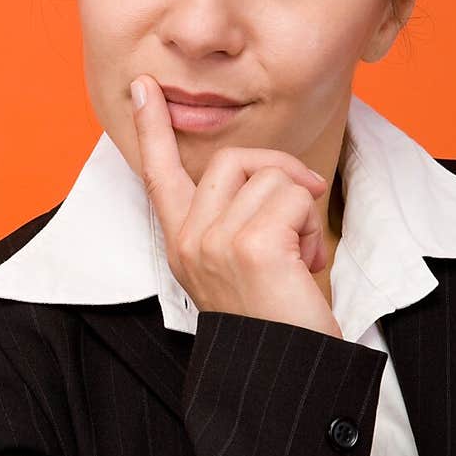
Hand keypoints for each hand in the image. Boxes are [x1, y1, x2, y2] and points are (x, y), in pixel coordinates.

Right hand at [130, 74, 342, 339]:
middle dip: (279, 175)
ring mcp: (215, 242)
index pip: (158, 175)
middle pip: (232, 160)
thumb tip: (266, 172)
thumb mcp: (244, 262)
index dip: (150, 128)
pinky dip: (312, 226)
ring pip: (270, 176)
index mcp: (182, 244)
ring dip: (301, 211)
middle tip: (300, 215)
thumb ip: (236, 218)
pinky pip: (293, 196)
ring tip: (298, 257)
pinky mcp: (250, 245)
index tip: (143, 88)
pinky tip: (305, 264)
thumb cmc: (277, 317)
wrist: (289, 367)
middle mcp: (189, 242)